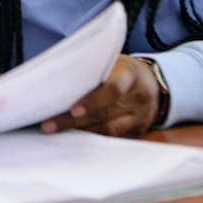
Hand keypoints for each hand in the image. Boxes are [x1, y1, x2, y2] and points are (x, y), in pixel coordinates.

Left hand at [42, 55, 158, 137]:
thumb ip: (92, 67)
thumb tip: (56, 73)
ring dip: (80, 134)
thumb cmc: (121, 69)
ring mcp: (139, 118)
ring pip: (108, 131)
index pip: (114, 89)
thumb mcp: (112, 60)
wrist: (153, 83)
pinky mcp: (137, 133)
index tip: (73, 110)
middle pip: (105, 114)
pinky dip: (91, 141)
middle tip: (48, 126)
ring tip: (55, 134)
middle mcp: (138, 98)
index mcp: (130, 74)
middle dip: (74, 122)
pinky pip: (112, 140)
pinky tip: (72, 141)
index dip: (93, 101)